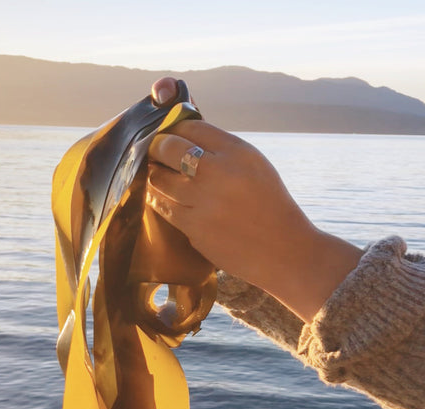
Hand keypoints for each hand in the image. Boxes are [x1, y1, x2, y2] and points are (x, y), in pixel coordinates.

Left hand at [148, 78, 362, 321]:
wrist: (282, 250)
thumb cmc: (270, 206)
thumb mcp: (255, 165)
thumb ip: (223, 150)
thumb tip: (185, 139)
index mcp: (237, 152)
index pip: (192, 127)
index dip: (174, 128)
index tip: (168, 134)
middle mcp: (218, 172)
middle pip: (168, 148)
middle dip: (157, 147)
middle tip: (155, 152)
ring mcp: (203, 202)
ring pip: (158, 179)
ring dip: (155, 175)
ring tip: (158, 174)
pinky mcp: (194, 228)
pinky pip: (163, 207)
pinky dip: (160, 199)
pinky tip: (163, 197)